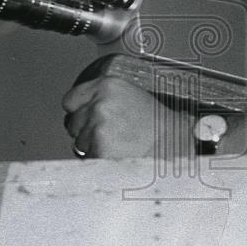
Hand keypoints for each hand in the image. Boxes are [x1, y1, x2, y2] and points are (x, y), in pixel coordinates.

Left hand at [62, 72, 192, 158]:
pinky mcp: (99, 149)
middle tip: (110, 134)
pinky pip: (88, 158)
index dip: (78, 110)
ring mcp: (98, 127)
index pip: (71, 99)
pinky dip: (99, 160)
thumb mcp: (136, 97)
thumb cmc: (163, 125)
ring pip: (79, 143)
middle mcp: (100, 103)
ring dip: (93, 146)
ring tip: (119, 145)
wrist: (175, 147)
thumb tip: (87, 106)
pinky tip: (118, 155)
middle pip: (73, 122)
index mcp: (109, 85)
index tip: (84, 116)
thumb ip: (108, 97)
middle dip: (86, 130)